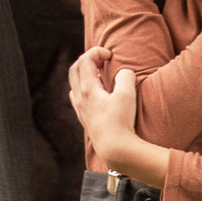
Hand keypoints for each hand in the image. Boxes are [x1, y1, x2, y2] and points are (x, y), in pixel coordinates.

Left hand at [68, 50, 152, 180]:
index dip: (96, 51)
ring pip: (74, 83)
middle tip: (103, 60)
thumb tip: (123, 73)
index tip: (110, 55)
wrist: (114, 149)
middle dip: (88, 59)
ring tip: (100, 75)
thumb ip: (125, 76)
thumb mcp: (127, 95)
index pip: (85, 60)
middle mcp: (79, 97)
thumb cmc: (120, 122)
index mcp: (87, 89)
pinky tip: (96, 93)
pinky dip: (84, 87)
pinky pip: (76, 96)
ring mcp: (80, 108)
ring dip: (84, 73)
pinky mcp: (84, 118)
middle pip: (74, 68)